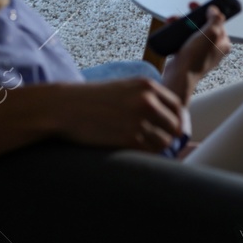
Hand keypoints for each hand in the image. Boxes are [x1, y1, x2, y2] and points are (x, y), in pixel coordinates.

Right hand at [53, 76, 184, 153]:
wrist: (65, 108)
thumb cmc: (92, 99)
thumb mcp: (123, 88)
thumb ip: (146, 98)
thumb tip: (167, 119)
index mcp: (147, 86)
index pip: (177, 107)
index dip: (177, 121)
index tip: (172, 131)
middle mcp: (147, 101)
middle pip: (174, 126)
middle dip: (169, 137)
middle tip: (158, 144)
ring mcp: (139, 121)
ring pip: (164, 142)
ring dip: (157, 148)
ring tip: (141, 148)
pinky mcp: (129, 139)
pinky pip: (149, 153)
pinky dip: (145, 155)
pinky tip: (132, 152)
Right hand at [162, 1, 231, 103]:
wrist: (180, 76)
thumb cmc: (196, 59)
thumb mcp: (211, 33)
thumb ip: (216, 19)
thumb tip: (215, 10)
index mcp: (222, 43)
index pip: (218, 21)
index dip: (209, 10)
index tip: (200, 5)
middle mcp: (213, 47)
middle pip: (204, 24)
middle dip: (193, 16)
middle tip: (187, 10)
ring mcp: (200, 51)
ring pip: (192, 31)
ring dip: (182, 23)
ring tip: (173, 20)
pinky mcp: (188, 54)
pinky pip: (183, 39)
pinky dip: (177, 33)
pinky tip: (171, 30)